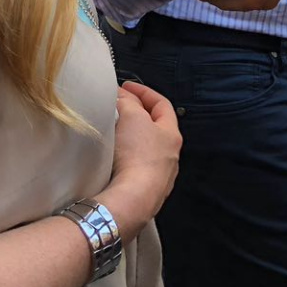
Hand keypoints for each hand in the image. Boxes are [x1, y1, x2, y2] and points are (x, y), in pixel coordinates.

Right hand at [101, 80, 180, 239]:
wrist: (133, 199)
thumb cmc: (137, 155)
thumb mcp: (132, 117)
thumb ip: (128, 102)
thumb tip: (123, 97)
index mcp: (172, 135)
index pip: (161, 104)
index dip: (143, 92)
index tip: (126, 87)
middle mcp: (170, 156)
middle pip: (154, 127)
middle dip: (136, 114)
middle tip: (118, 106)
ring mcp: (160, 176)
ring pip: (145, 149)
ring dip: (130, 138)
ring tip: (113, 131)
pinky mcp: (145, 190)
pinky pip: (136, 167)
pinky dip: (126, 157)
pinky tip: (113, 158)